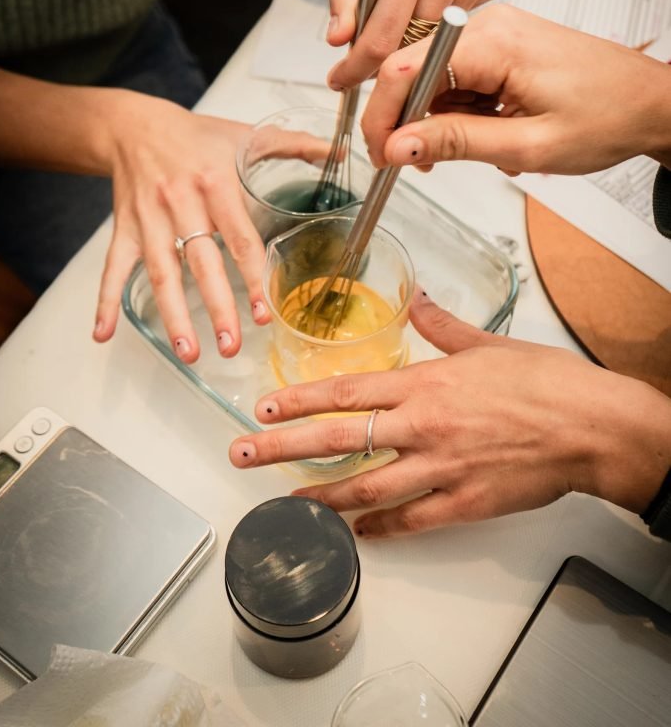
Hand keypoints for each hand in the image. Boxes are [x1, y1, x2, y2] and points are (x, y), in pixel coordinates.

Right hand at [93, 92, 327, 361]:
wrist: (134, 124)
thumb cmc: (195, 135)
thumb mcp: (245, 134)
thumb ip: (293, 145)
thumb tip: (339, 153)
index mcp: (216, 182)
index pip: (240, 238)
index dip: (253, 277)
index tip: (264, 312)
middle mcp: (181, 202)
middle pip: (201, 263)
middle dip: (216, 307)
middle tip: (232, 346)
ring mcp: (149, 218)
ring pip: (160, 272)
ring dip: (173, 315)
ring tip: (188, 351)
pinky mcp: (124, 227)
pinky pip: (113, 267)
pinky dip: (105, 300)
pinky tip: (105, 332)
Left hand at [229, 290, 670, 537]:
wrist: (591, 427)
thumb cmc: (546, 382)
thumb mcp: (488, 343)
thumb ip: (442, 327)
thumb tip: (418, 302)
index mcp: (426, 384)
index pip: (346, 391)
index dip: (299, 400)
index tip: (264, 408)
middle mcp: (423, 427)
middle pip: (340, 440)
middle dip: (284, 448)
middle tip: (244, 456)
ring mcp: (441, 469)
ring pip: (366, 487)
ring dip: (321, 496)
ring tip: (287, 502)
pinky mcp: (463, 503)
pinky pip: (411, 520)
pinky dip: (380, 529)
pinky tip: (358, 532)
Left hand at [326, 0, 510, 89]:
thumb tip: (338, 39)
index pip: (380, 40)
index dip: (357, 69)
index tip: (341, 80)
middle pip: (412, 44)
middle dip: (387, 53)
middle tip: (370, 49)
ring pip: (438, 33)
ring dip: (418, 31)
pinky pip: (464, 15)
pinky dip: (445, 10)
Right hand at [361, 4, 670, 174]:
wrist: (652, 103)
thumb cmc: (608, 118)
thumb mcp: (527, 145)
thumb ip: (457, 142)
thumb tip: (399, 144)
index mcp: (493, 42)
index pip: (405, 71)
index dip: (382, 117)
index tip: (379, 155)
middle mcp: (489, 25)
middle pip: (413, 70)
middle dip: (407, 121)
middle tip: (415, 163)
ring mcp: (495, 32)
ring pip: (433, 77)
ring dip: (437, 119)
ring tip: (469, 150)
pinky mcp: (501, 43)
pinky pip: (457, 75)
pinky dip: (458, 110)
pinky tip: (480, 132)